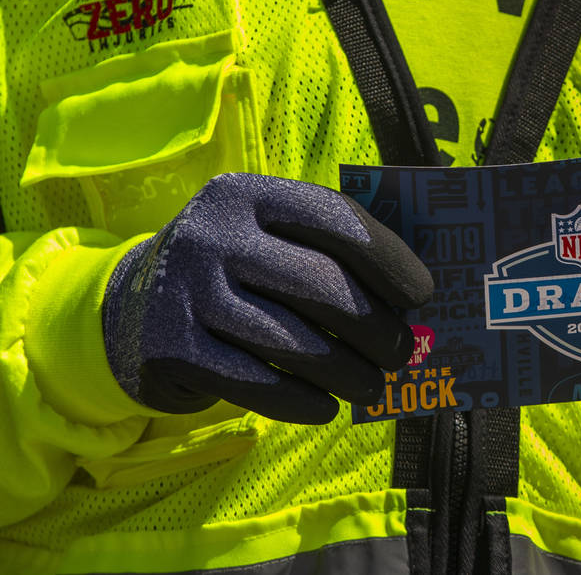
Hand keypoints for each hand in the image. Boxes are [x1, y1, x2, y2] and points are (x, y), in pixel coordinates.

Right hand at [103, 173, 431, 423]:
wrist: (136, 306)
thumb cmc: (237, 271)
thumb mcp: (268, 239)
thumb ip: (328, 253)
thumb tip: (411, 303)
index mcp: (247, 195)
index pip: (333, 218)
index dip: (387, 258)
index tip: (423, 295)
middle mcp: (212, 235)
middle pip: (318, 285)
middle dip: (375, 326)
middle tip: (403, 352)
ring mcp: (186, 291)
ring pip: (292, 342)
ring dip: (347, 372)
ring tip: (373, 386)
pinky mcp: (170, 348)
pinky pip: (254, 383)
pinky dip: (301, 400)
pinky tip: (326, 408)